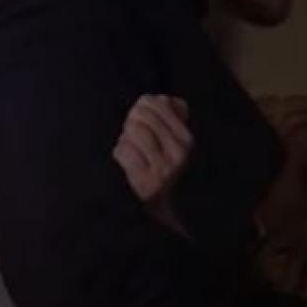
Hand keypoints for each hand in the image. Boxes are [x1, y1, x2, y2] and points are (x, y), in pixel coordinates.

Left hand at [112, 94, 192, 229]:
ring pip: (133, 132)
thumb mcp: (175, 141)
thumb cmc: (165, 167)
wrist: (165, 207)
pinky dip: (120, 153)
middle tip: (131, 134)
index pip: (158, 104)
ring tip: (130, 148)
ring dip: (126, 139)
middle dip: (132, 122)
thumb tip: (164, 98)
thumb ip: (173, 115)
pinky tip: (125, 162)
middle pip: (142, 117)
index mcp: (186, 139)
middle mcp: (178, 154)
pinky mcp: (144, 182)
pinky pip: (123, 151)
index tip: (140, 116)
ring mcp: (162, 169)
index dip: (142, 106)